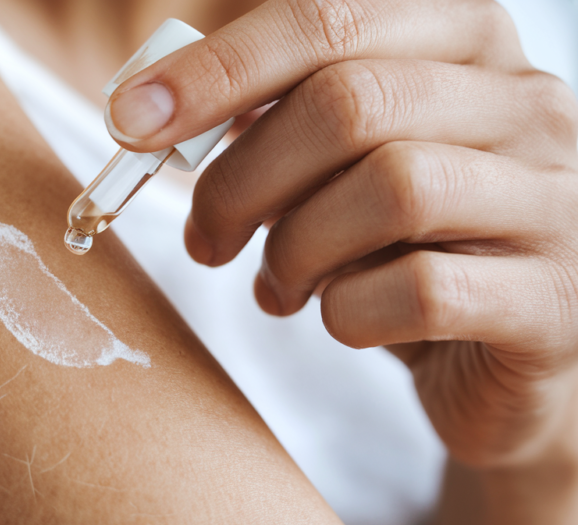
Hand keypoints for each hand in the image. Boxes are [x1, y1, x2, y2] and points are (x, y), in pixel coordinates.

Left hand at [105, 0, 577, 467]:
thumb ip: (271, 120)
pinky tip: (339, 319)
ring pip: (391, 188)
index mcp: (462, 42)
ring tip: (278, 286)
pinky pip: (423, 289)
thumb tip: (150, 107)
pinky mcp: (550, 301)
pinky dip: (348, 312)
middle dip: (241, 179)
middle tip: (204, 238)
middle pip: (348, 102)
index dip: (217, 69)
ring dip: (295, 250)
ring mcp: (554, 200)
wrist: (505, 349)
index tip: (130, 120)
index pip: (327, 20)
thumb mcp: (336, 164)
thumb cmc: (401, 241)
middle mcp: (526, 103)